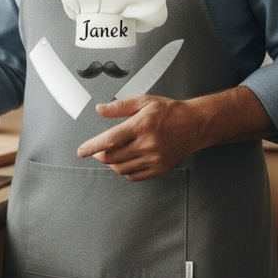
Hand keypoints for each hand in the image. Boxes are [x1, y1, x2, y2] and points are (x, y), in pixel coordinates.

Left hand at [77, 95, 205, 180]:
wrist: (196, 124)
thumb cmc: (170, 111)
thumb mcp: (144, 101)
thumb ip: (120, 106)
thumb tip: (100, 109)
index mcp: (141, 125)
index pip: (110, 139)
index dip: (92, 146)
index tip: (81, 151)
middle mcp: (148, 144)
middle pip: (113, 157)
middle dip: (99, 155)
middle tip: (95, 150)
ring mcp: (154, 158)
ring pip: (121, 168)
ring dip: (110, 163)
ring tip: (110, 154)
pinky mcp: (160, 168)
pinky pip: (134, 176)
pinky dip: (124, 171)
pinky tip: (124, 162)